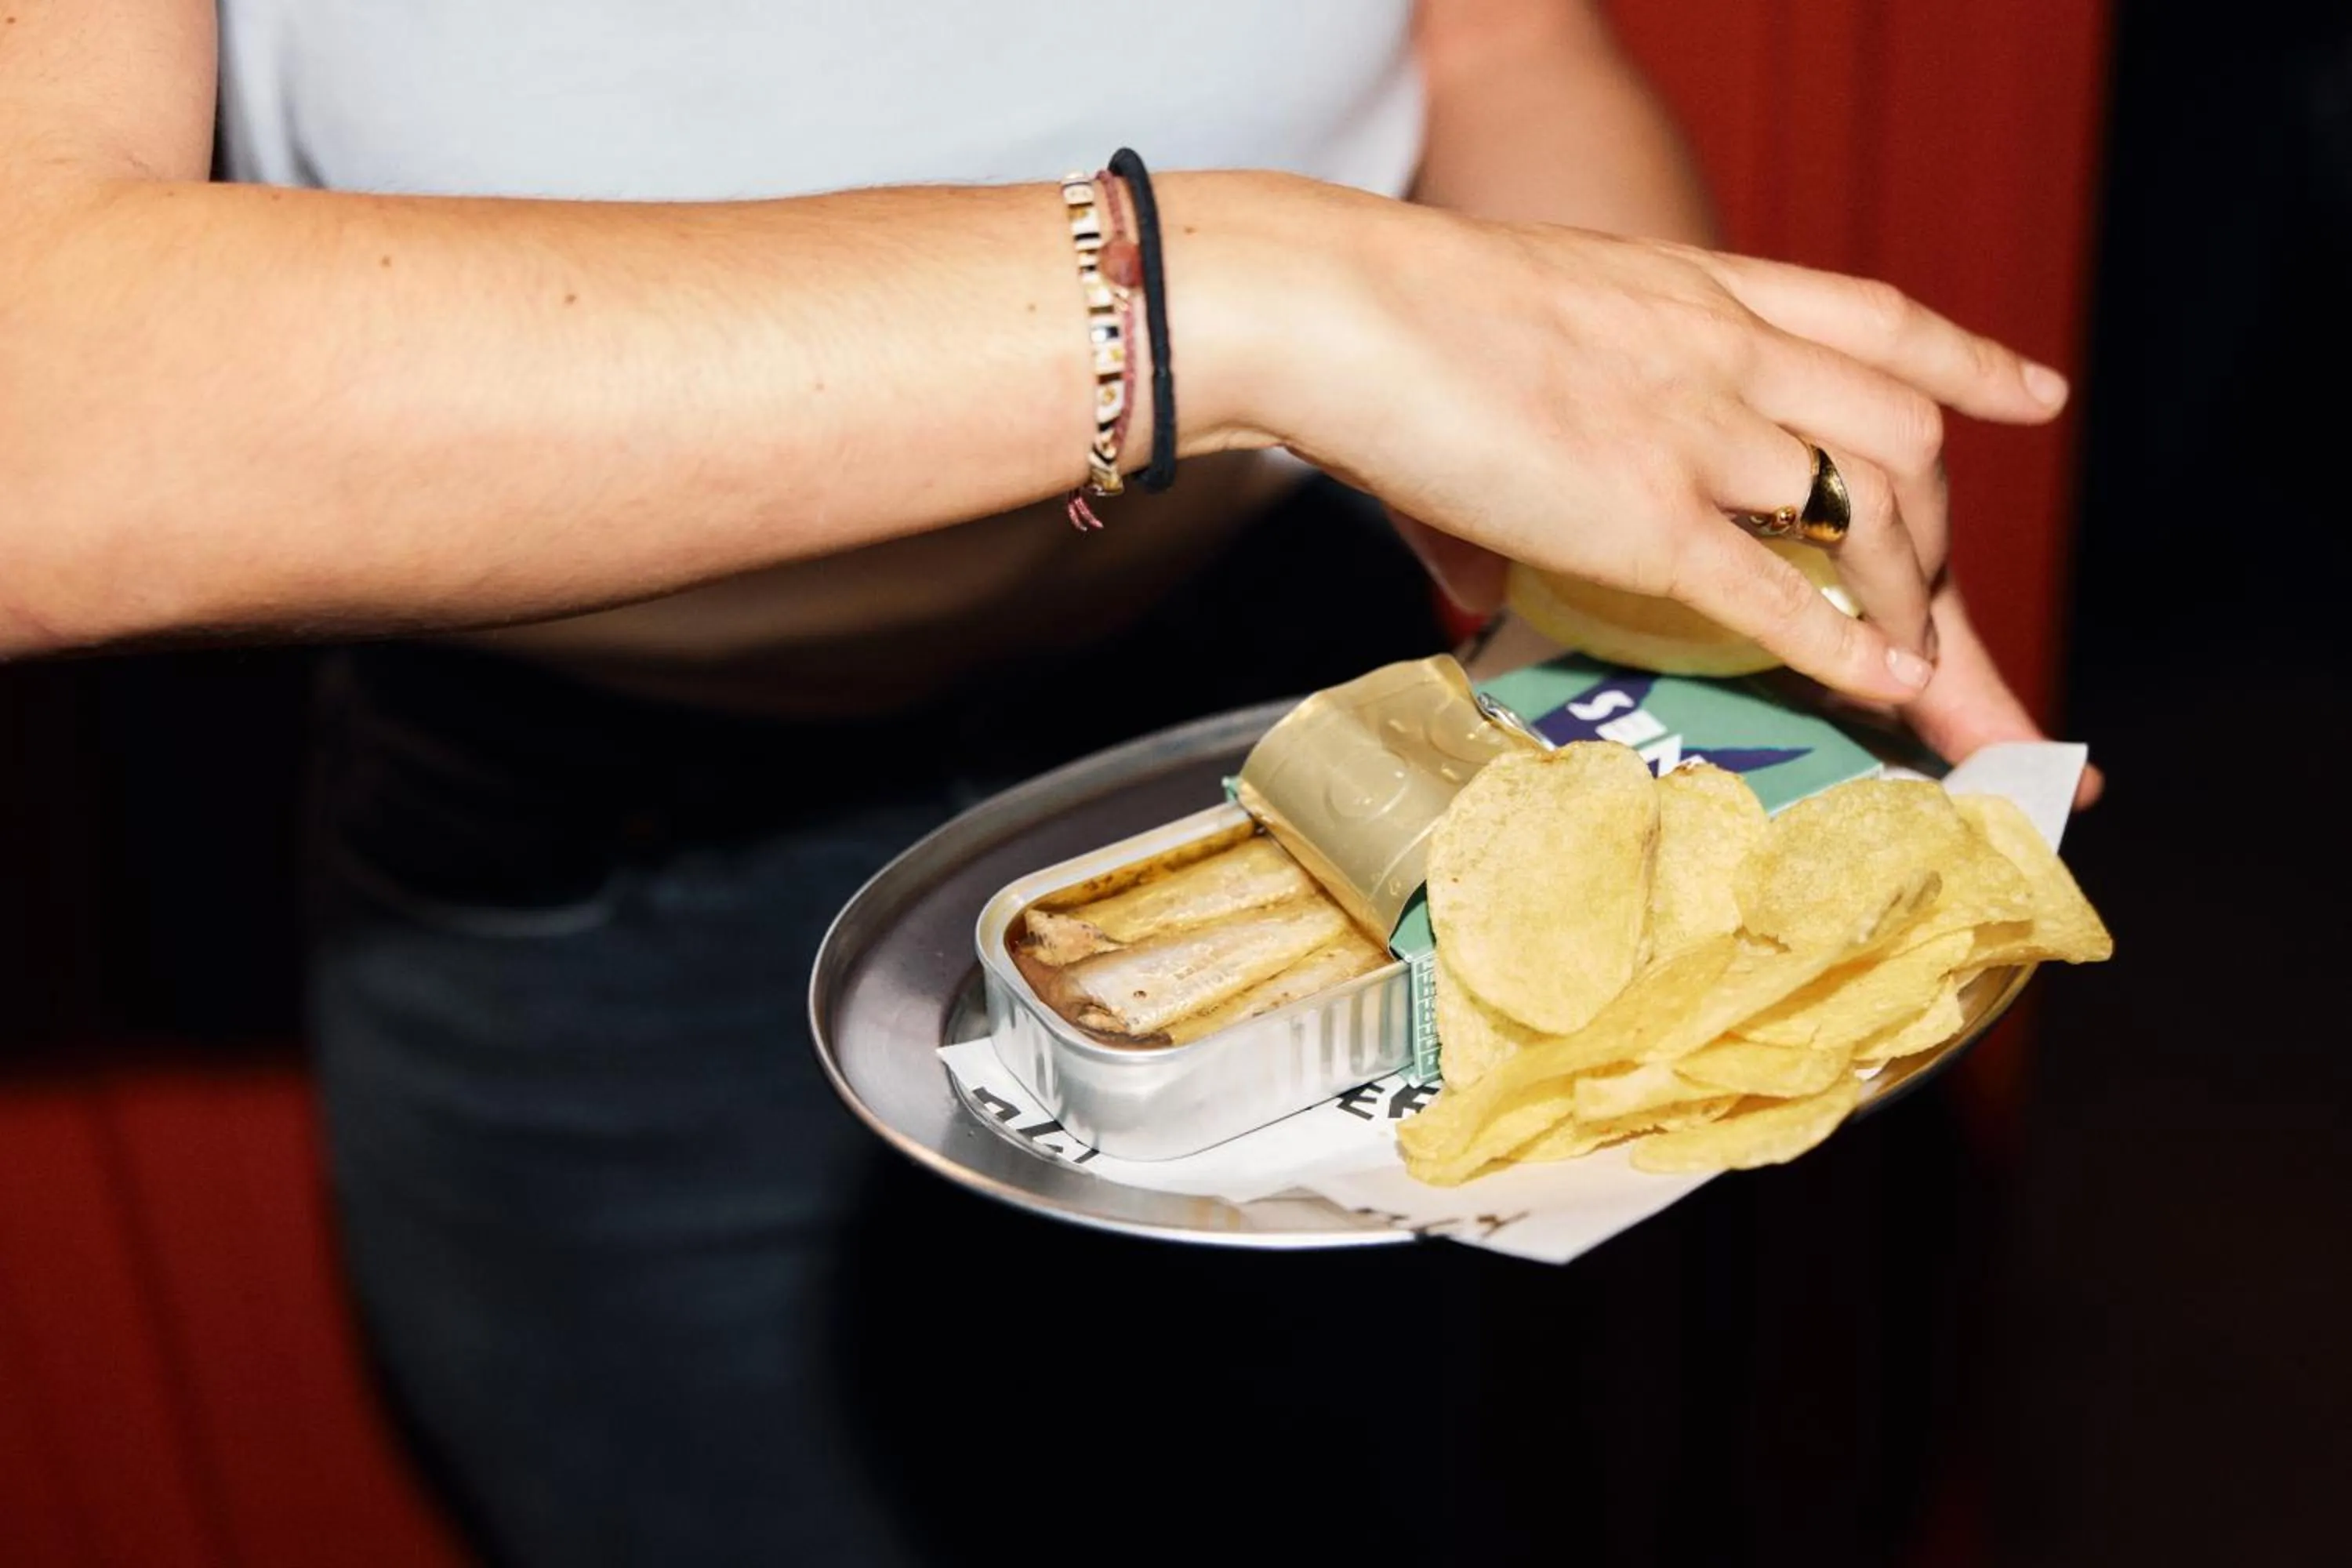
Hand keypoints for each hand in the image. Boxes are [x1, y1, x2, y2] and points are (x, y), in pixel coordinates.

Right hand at [1206, 182, 2068, 705]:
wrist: (1340, 303)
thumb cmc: (1393, 313)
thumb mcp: (1520, 338)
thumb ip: (1535, 449)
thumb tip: (1472, 579)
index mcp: (1702, 291)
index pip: (1877, 320)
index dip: (1967, 362)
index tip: (2030, 394)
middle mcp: (1728, 352)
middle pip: (1907, 436)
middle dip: (1946, 536)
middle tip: (1944, 610)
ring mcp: (1697, 433)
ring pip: (1874, 511)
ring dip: (1912, 596)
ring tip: (1912, 664)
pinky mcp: (1643, 516)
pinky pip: (1781, 595)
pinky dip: (1846, 649)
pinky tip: (1881, 689)